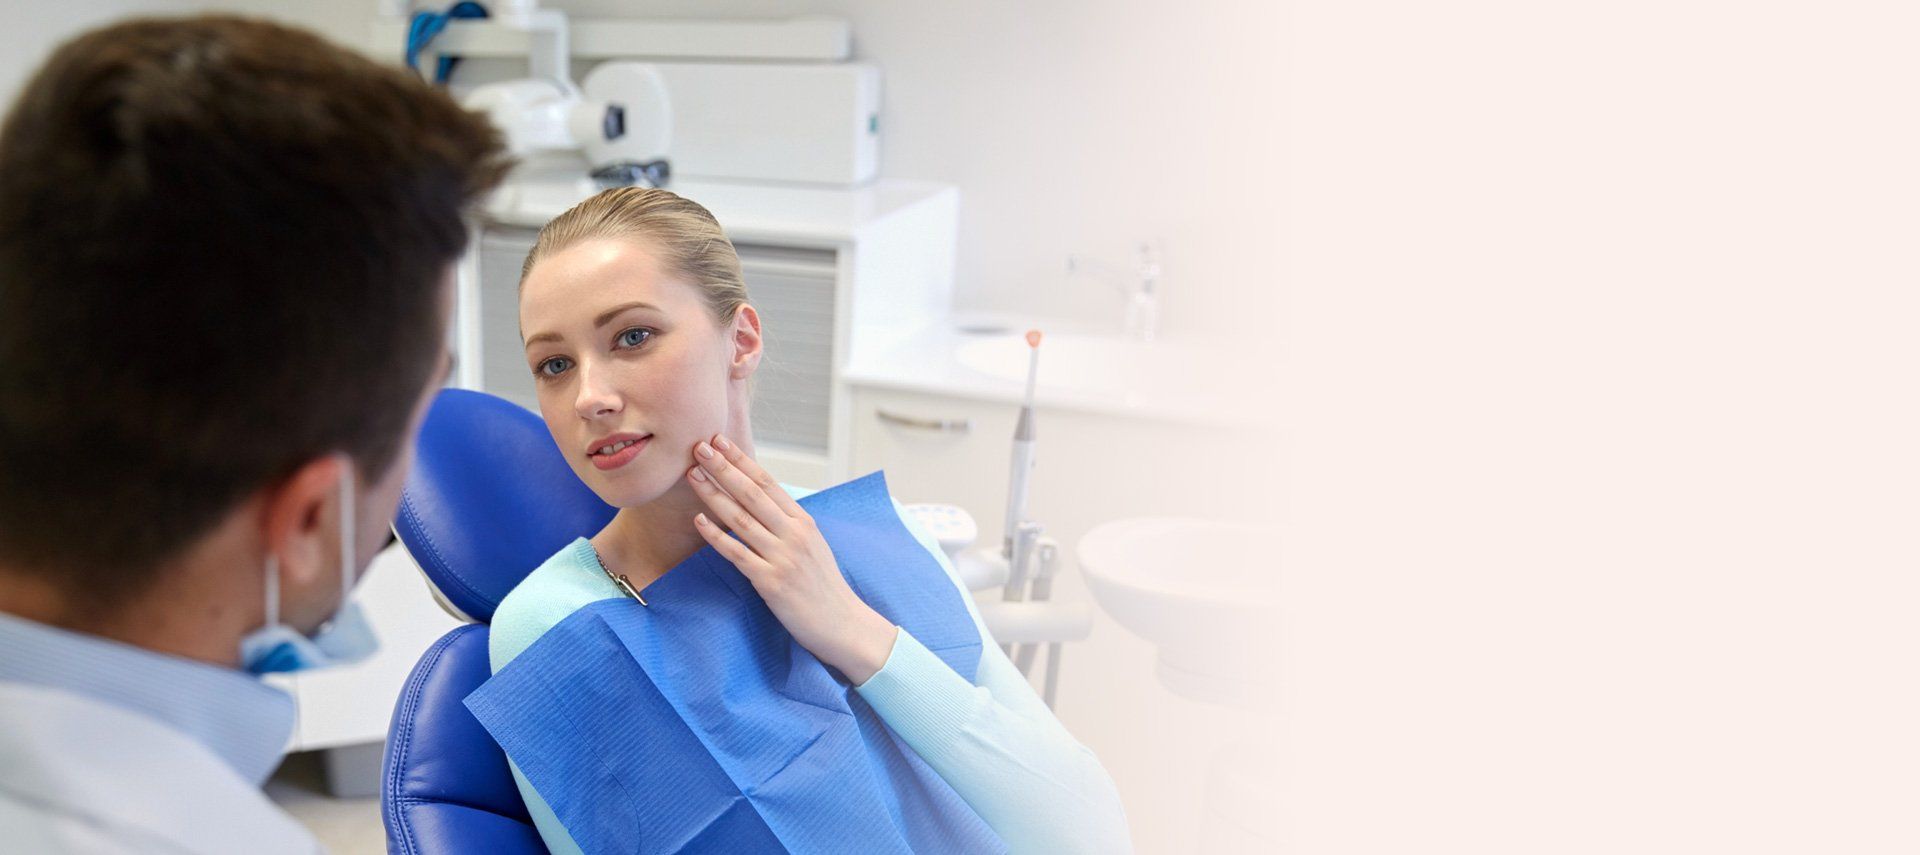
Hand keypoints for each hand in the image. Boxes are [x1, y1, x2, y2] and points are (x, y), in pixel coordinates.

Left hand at [684, 433, 898, 683]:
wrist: (842, 623)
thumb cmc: (823, 585)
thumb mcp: (813, 545)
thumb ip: (788, 524)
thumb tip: (759, 503)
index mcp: (804, 521)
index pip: (768, 483)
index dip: (742, 461)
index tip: (721, 442)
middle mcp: (794, 534)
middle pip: (752, 494)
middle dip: (724, 468)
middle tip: (700, 447)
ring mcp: (782, 557)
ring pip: (741, 519)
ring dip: (714, 495)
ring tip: (693, 475)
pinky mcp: (771, 582)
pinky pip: (738, 553)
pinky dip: (717, 536)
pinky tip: (700, 521)